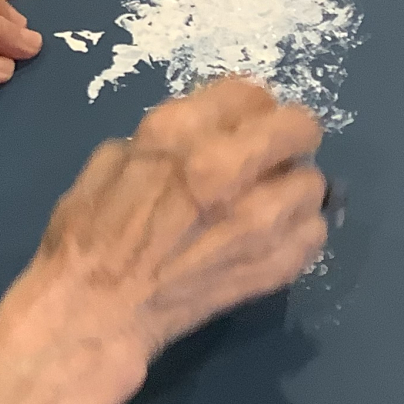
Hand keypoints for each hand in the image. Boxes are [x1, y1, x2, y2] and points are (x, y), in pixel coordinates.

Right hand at [22, 78, 327, 365]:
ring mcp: (259, 219)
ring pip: (313, 182)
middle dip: (287, 135)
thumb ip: (164, 140)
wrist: (96, 311)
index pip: (249, 92)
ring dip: (290, 189)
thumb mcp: (108, 160)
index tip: (240, 125)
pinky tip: (265, 241)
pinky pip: (314, 232)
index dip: (246, 108)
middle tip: (269, 154)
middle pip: (299, 125)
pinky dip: (295, 232)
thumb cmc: (88, 235)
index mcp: (179, 133)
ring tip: (264, 205)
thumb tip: (201, 137)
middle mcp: (227, 167)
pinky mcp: (277, 264)